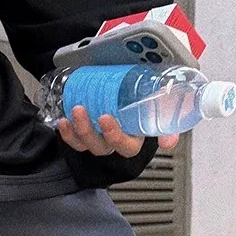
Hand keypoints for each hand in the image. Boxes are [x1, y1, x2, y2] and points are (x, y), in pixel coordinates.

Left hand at [58, 105, 179, 156]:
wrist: (131, 89)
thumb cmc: (148, 98)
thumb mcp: (164, 104)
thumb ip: (171, 117)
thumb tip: (168, 143)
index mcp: (135, 138)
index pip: (127, 147)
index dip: (116, 136)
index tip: (106, 118)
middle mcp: (114, 142)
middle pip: (101, 147)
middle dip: (90, 131)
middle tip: (82, 111)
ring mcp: (99, 138)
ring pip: (86, 144)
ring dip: (77, 131)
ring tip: (75, 111)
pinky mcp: (86, 134)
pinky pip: (74, 141)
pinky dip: (67, 133)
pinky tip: (63, 121)